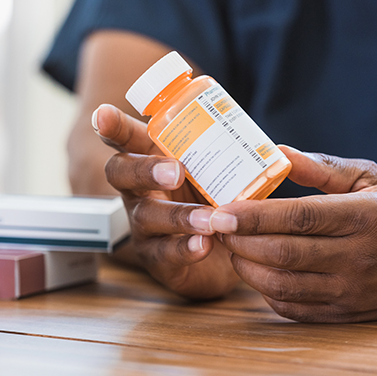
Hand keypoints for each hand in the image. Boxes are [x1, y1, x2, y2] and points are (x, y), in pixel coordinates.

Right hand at [94, 104, 238, 298]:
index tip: (103, 115)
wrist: (227, 252)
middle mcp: (139, 192)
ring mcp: (144, 227)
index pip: (126, 139)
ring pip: (147, 217)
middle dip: (146, 170)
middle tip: (176, 171)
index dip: (113, 127)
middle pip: (123, 174)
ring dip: (178, 216)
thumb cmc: (216, 198)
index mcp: (151, 161)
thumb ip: (231, 155)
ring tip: (209, 220)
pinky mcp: (158, 260)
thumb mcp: (219, 172)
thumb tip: (273, 148)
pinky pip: (164, 255)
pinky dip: (185, 249)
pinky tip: (204, 245)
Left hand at [210, 146, 376, 321]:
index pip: (298, 217)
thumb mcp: (372, 177)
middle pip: (282, 253)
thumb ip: (322, 168)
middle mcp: (359, 257)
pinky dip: (266, 291)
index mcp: (365, 216)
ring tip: (232, 246)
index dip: (253, 216)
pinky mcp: (349, 312)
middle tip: (215, 227)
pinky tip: (258, 271)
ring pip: (282, 284)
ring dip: (246, 267)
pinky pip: (295, 308)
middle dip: (239, 241)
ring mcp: (353, 290)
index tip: (220, 210)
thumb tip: (276, 151)